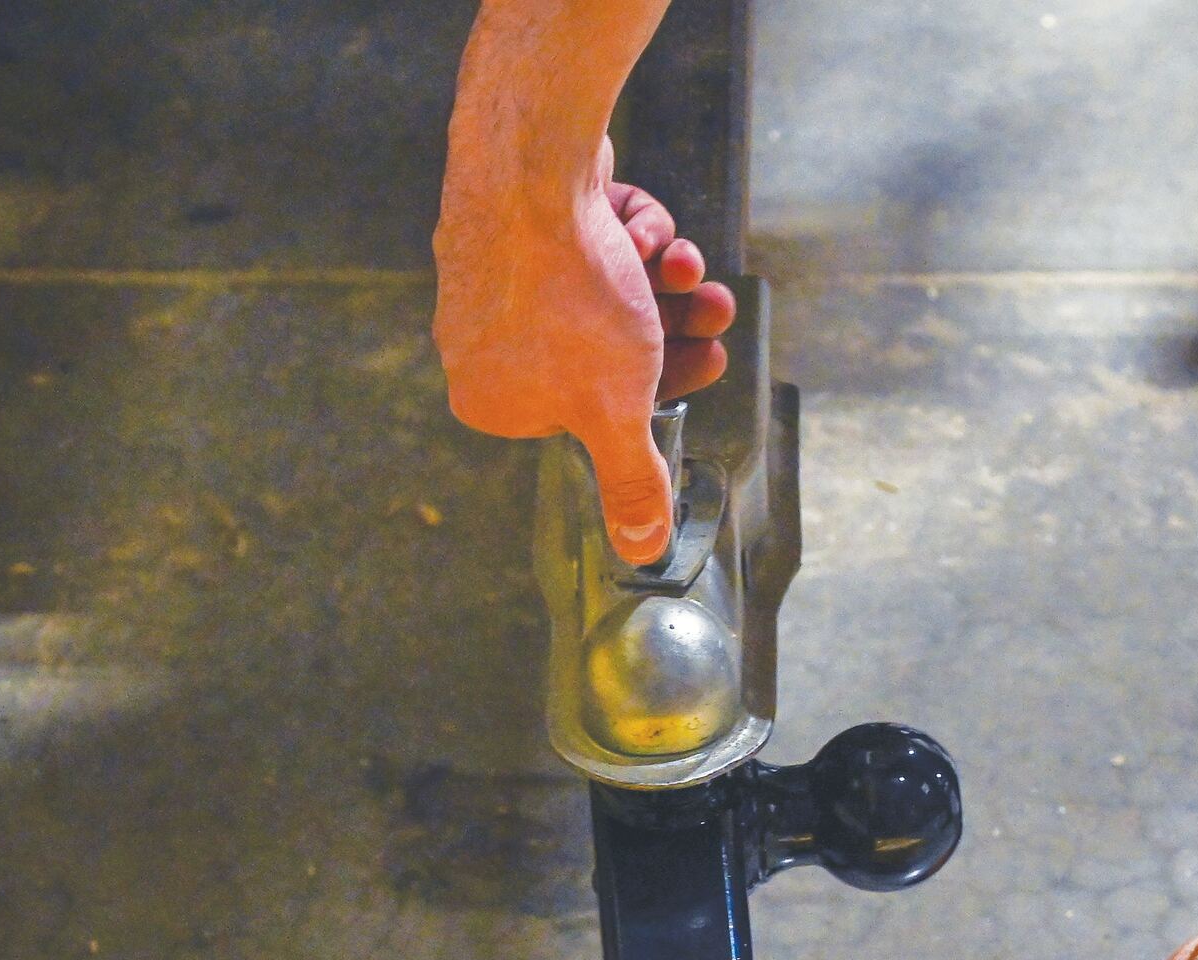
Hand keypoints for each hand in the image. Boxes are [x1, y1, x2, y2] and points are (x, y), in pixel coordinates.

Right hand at [433, 138, 734, 563]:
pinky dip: (627, 236)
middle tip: (716, 308)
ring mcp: (493, 274)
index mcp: (492, 402)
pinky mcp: (511, 216)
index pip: (592, 413)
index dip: (659, 388)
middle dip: (671, 329)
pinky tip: (646, 227)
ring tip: (692, 266)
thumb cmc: (570, 301)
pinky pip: (584, 241)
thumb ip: (630, 480)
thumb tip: (640, 553)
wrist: (532, 168)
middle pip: (604, 350)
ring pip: (602, 291)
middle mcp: (481, 343)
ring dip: (661, 280)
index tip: (708, 360)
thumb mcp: (617, 410)